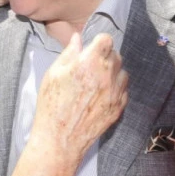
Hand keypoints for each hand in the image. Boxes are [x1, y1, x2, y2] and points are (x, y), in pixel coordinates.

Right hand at [32, 34, 127, 163]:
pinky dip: (114, 89)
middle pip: (116, 55)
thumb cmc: (51, 104)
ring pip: (122, 72)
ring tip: (95, 82)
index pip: (106, 40)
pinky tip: (99, 95)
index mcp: (89, 63)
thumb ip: (68, 54)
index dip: (98, 42)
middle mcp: (107, 75)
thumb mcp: (53, 74)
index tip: (90, 49)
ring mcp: (116, 92)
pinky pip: (123, 90)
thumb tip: (77, 39)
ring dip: (111, 73)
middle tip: (88, 68)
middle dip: (104, 57)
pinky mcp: (119, 106)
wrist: (60, 137)